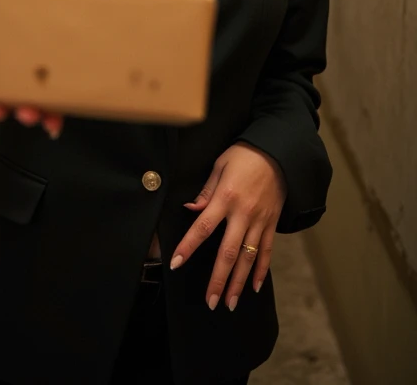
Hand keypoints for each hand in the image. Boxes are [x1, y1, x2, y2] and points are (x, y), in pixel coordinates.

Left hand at [170, 143, 285, 310]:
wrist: (279, 152)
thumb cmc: (245, 155)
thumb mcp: (221, 165)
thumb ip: (206, 191)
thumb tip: (191, 209)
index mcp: (226, 198)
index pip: (203, 227)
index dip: (188, 246)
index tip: (176, 263)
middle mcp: (243, 214)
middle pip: (228, 252)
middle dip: (218, 279)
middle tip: (211, 301)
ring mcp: (260, 221)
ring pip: (248, 258)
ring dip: (238, 282)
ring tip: (230, 303)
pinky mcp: (272, 223)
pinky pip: (267, 251)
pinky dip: (262, 270)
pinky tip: (255, 287)